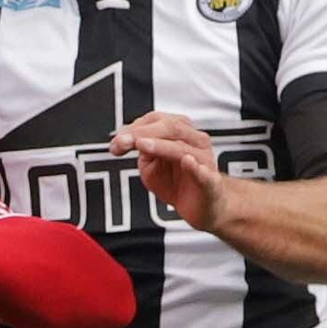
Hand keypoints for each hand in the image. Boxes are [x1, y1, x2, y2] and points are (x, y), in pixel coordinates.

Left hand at [113, 111, 228, 232]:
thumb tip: (123, 140)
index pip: (157, 120)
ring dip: (160, 145)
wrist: (202, 207)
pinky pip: (203, 173)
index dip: (134, 127)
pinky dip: (195, 167)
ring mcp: (204, 160)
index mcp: (180, 132)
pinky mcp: (210, 182)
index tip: (116, 140)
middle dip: (142, 133)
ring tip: (142, 144)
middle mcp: (195, 141)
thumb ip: (141, 151)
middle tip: (121, 142)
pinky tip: (186, 161)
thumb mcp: (151, 165)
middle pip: (170, 127)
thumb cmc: (177, 183)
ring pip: (181, 147)